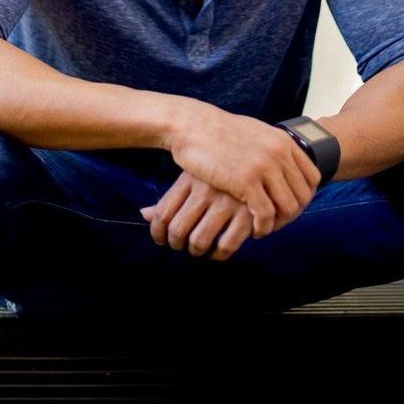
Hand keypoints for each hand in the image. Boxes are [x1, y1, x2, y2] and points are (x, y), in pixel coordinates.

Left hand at [139, 170, 253, 260]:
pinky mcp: (248, 213)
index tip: (162, 240)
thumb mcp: (195, 174)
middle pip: (178, 230)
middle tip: (181, 246)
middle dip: (177, 245)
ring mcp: (227, 201)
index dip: (158, 233)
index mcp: (190, 178)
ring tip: (199, 249)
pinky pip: (226, 246)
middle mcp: (206, 189)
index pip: (163, 213)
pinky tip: (219, 249)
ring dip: (196, 251)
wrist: (260, 149)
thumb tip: (143, 214)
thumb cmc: (219, 167)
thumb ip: (172, 197)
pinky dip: (219, 254)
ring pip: (199, 241)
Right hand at [165, 99, 322, 237]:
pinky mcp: (246, 181)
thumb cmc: (218, 131)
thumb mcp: (255, 132)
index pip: (312, 176)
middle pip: (303, 195)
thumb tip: (283, 158)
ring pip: (288, 207)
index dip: (304, 196)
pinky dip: (263, 228)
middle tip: (277, 222)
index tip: (290, 205)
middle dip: (292, 214)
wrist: (192, 125)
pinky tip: (254, 230)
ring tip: (265, 227)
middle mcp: (278, 153)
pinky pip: (266, 214)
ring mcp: (264, 166)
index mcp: (283, 141)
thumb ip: (272, 146)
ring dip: (279, 223)